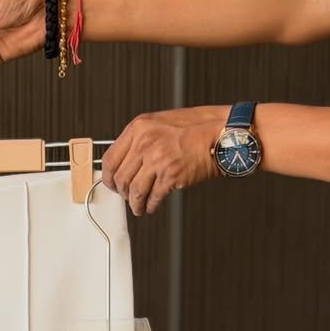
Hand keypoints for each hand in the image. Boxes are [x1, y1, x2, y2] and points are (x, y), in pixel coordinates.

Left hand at [101, 107, 228, 214]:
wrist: (221, 134)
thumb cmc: (195, 129)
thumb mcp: (160, 124)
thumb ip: (140, 140)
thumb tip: (125, 162)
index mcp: (139, 127)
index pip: (110, 159)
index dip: (109, 177)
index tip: (112, 185)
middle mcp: (145, 142)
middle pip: (121, 178)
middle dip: (123, 193)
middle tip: (128, 197)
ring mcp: (157, 158)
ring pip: (134, 191)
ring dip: (135, 204)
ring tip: (139, 207)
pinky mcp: (170, 175)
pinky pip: (153, 197)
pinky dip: (150, 205)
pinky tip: (152, 205)